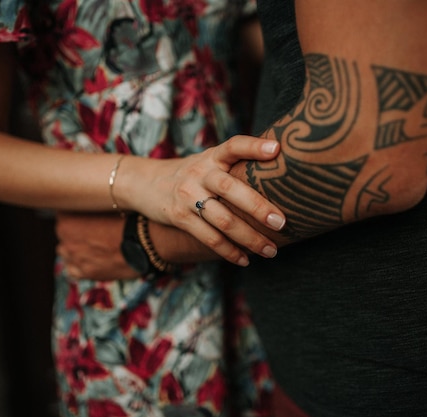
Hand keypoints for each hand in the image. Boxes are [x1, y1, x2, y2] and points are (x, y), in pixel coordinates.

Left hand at [55, 211, 138, 280]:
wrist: (145, 241)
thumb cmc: (128, 218)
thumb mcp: (105, 205)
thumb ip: (89, 206)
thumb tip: (88, 204)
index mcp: (67, 217)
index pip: (62, 214)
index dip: (76, 215)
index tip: (87, 215)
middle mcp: (65, 237)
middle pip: (62, 233)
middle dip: (74, 232)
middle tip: (93, 230)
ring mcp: (74, 256)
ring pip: (65, 252)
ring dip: (75, 249)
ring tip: (94, 246)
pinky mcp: (85, 272)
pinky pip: (72, 270)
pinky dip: (79, 266)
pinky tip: (92, 261)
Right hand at [121, 136, 285, 265]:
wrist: (145, 183)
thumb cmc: (192, 174)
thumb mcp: (209, 161)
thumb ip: (236, 164)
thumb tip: (281, 165)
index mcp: (212, 156)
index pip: (234, 146)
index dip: (254, 146)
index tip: (277, 149)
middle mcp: (200, 173)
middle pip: (231, 188)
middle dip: (258, 207)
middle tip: (281, 222)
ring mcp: (188, 196)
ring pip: (223, 220)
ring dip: (249, 238)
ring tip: (271, 250)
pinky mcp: (179, 217)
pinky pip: (209, 238)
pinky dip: (229, 251)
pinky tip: (245, 260)